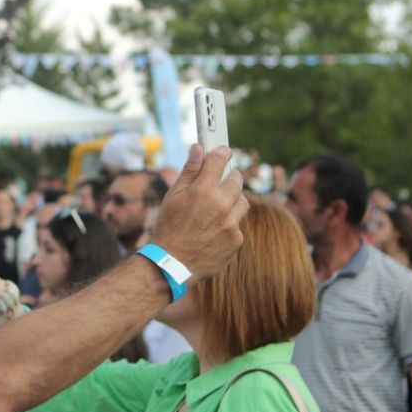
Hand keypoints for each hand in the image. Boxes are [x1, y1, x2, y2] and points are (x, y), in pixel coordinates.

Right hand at [149, 145, 248, 279]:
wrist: (171, 264)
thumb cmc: (169, 227)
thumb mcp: (173, 196)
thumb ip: (189, 170)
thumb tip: (198, 148)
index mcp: (202, 190)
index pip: (220, 159)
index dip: (222, 151)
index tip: (224, 151)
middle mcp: (220, 205)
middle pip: (237, 179)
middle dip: (229, 177)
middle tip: (219, 182)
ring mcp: (231, 223)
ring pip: (242, 201)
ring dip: (232, 200)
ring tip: (216, 208)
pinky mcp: (237, 239)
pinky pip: (238, 223)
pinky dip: (229, 223)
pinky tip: (214, 229)